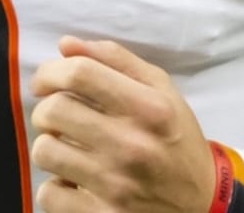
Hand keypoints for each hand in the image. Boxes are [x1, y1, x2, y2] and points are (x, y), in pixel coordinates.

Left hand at [30, 35, 214, 211]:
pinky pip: (48, 194)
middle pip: (54, 111)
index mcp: (149, 106)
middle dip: (46, 107)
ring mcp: (114, 185)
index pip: (81, 75)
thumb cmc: (176, 135)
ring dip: (49, 144)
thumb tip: (66, 45)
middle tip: (57, 113)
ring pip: (45, 151)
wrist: (198, 199)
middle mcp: (131, 144)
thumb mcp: (160, 88)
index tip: (47, 80)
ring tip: (67, 145)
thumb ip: (116, 61)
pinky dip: (55, 185)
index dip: (52, 71)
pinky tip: (74, 179)